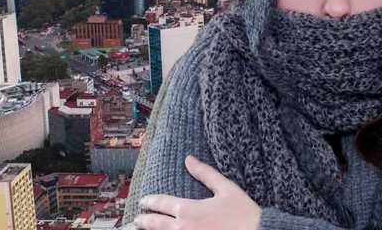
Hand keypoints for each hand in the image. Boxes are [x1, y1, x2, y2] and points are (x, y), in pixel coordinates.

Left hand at [134, 155, 260, 229]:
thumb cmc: (244, 214)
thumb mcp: (226, 189)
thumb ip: (205, 174)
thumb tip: (189, 159)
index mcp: (189, 210)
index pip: (162, 204)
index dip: (150, 201)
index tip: (144, 201)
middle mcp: (183, 228)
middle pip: (155, 224)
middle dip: (144, 221)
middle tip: (137, 220)